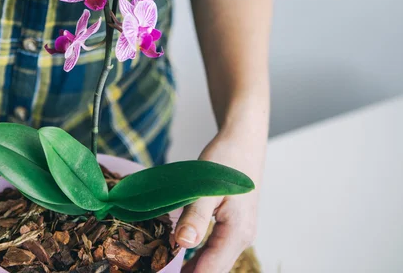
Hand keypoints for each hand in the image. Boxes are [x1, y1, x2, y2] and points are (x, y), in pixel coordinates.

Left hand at [176, 133, 264, 272]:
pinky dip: (199, 257)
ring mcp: (240, 233)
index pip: (211, 270)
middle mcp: (243, 238)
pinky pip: (217, 250)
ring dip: (194, 267)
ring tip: (165, 265)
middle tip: (160, 269)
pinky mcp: (235, 226)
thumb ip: (196, 215)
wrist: (243, 142)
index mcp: (237, 232)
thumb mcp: (206, 186)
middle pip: (214, 269)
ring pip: (216, 261)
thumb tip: (183, 243)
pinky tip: (180, 253)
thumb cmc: (225, 160)